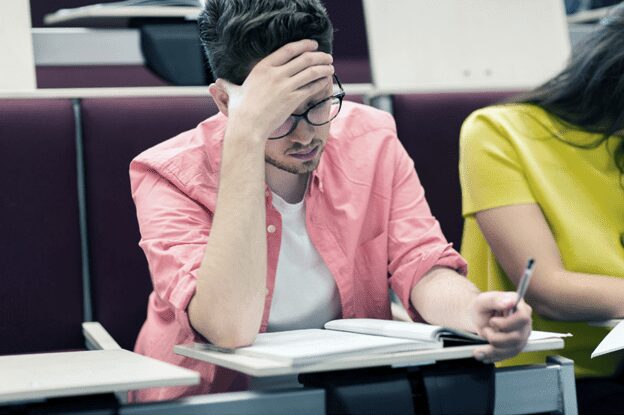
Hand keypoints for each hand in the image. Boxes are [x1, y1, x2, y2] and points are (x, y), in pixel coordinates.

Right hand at [219, 39, 333, 140]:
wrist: (248, 127)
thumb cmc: (240, 112)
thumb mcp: (233, 93)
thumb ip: (229, 85)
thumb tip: (218, 84)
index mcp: (263, 67)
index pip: (288, 50)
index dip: (303, 45)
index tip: (313, 45)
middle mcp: (276, 73)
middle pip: (304, 58)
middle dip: (319, 56)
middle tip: (327, 57)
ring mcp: (286, 86)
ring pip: (311, 71)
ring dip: (324, 68)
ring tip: (330, 67)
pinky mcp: (293, 99)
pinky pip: (312, 87)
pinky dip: (321, 83)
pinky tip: (326, 81)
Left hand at [469, 291, 531, 362]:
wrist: (476, 319)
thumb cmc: (481, 307)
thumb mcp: (483, 300)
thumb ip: (495, 300)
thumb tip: (510, 301)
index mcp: (519, 306)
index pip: (523, 317)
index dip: (507, 323)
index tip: (492, 321)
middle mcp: (523, 321)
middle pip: (518, 337)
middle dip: (497, 338)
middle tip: (485, 330)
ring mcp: (522, 335)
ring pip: (513, 349)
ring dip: (493, 348)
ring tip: (481, 341)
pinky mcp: (516, 346)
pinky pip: (508, 355)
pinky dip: (493, 355)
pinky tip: (482, 353)